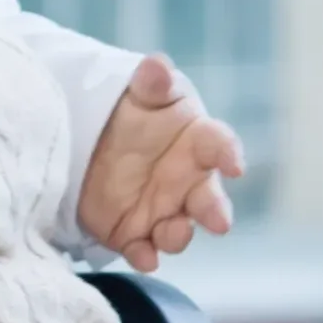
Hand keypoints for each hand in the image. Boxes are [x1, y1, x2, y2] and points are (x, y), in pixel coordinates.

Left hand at [78, 54, 244, 272]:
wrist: (89, 138)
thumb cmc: (131, 112)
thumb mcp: (138, 93)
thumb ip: (150, 83)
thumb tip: (157, 65)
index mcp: (195, 141)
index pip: (219, 145)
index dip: (228, 153)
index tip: (233, 163)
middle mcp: (185, 181)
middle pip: (208, 199)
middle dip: (215, 210)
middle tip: (218, 220)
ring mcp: (161, 208)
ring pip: (178, 230)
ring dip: (178, 235)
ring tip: (172, 232)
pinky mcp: (133, 230)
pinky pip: (143, 248)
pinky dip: (144, 255)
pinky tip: (142, 257)